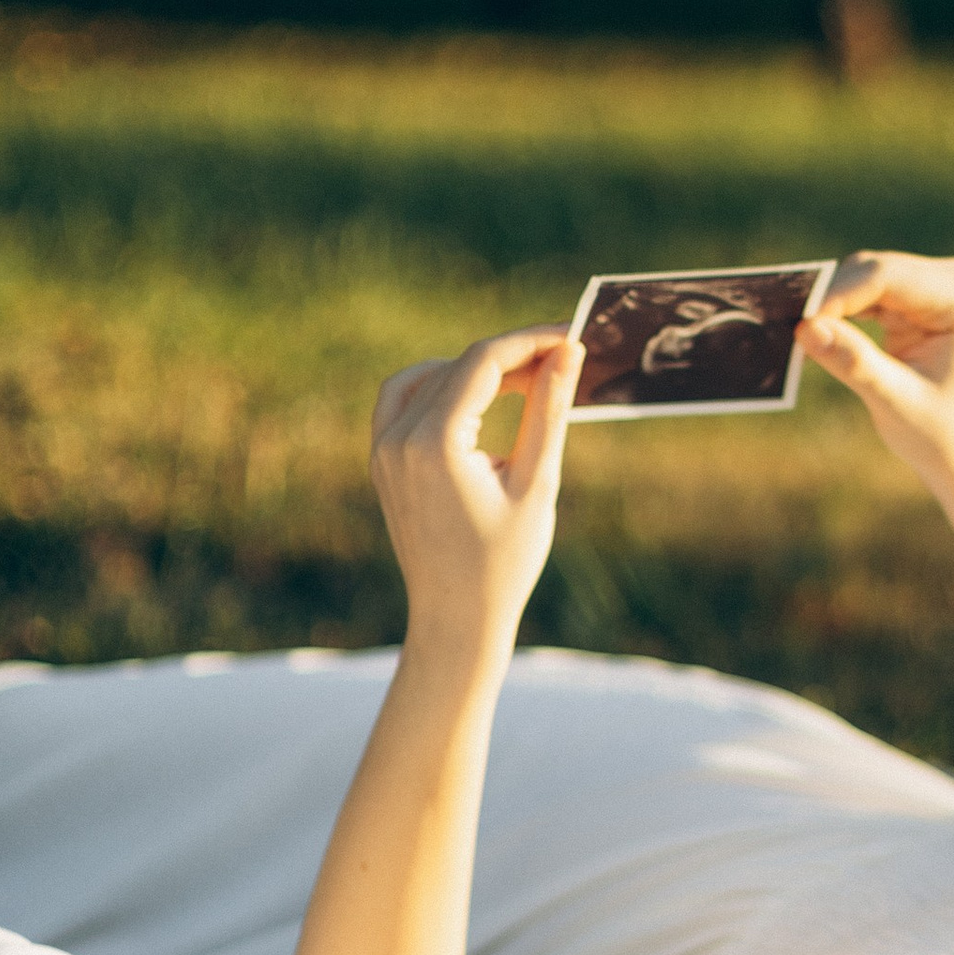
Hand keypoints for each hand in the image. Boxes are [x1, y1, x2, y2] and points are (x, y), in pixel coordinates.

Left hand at [367, 329, 581, 672]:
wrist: (456, 617)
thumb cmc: (503, 561)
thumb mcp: (536, 483)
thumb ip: (548, 411)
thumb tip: (567, 354)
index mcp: (434, 444)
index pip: (483, 361)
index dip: (530, 341)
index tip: (571, 337)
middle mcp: (398, 439)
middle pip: (457, 365)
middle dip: (511, 356)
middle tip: (562, 362)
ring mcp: (383, 450)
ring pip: (425, 376)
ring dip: (473, 368)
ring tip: (524, 380)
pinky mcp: (382, 461)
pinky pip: (402, 400)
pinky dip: (439, 387)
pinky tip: (477, 399)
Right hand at [797, 252, 953, 498]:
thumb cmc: (943, 436)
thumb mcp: (897, 404)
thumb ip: (855, 364)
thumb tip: (806, 328)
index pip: (886, 277)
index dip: (836, 294)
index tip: (796, 322)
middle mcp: (952, 282)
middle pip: (871, 272)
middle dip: (825, 298)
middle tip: (779, 326)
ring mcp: (932, 288)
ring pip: (860, 280)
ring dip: (825, 306)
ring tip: (791, 335)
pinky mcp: (911, 302)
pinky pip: (860, 297)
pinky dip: (834, 316)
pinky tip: (809, 340)